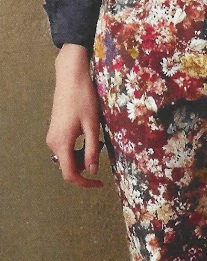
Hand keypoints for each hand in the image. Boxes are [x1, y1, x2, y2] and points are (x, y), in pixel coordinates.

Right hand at [46, 44, 103, 187]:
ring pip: (67, 157)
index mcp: (62, 143)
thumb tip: (93, 171)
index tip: (100, 183)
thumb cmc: (84, 99)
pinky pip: (65, 147)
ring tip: (96, 137)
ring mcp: (52, 136)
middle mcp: (53, 143)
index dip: (85, 183)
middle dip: (86, 164)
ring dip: (82, 155)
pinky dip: (77, 147)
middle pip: (69, 166)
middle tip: (101, 147)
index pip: (70, 174)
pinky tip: (87, 133)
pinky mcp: (54, 130)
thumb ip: (92, 150)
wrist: (71, 77)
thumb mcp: (92, 126)